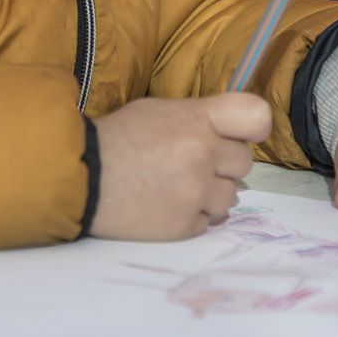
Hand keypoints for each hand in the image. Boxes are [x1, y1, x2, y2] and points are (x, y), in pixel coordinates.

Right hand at [90, 92, 270, 241]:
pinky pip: (209, 222)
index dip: (253, 128)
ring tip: (177, 187)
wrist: (81, 179)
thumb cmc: (118, 138)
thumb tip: (231, 134)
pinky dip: (193, 215)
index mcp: (197, 119)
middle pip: (244, 163)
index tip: (241, 136)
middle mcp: (203, 154)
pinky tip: (167, 204)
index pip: (256, 117)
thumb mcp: (159, 111)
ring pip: (231, 197)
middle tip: (190, 163)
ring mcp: (196, 193)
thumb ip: (199, 118)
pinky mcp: (185, 225)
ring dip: (210, 194)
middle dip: (223, 164)